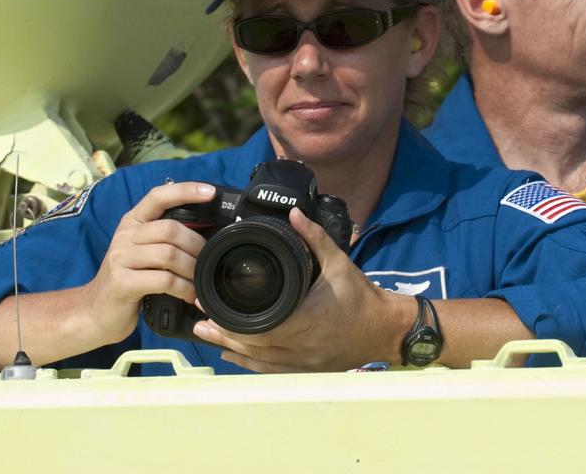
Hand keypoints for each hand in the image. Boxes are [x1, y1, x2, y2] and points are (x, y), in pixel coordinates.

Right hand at [78, 181, 213, 346]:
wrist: (95, 312)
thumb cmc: (128, 280)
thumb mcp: (143, 252)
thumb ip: (164, 238)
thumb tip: (205, 232)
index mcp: (132, 222)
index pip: (158, 196)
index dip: (185, 191)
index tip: (210, 192)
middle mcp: (125, 235)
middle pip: (170, 229)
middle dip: (196, 245)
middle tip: (208, 261)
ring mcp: (121, 258)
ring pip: (169, 254)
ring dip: (192, 269)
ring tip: (200, 281)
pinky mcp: (122, 283)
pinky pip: (164, 280)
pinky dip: (184, 288)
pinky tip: (190, 295)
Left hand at [192, 207, 412, 371]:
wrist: (385, 329)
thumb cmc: (361, 297)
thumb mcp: (339, 263)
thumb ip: (314, 237)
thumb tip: (293, 214)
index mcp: (304, 321)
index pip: (257, 327)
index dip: (229, 321)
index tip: (210, 305)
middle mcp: (300, 347)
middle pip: (251, 346)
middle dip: (222, 333)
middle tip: (199, 320)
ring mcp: (303, 363)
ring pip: (258, 361)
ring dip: (231, 348)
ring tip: (206, 335)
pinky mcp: (307, 369)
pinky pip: (271, 371)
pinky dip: (249, 363)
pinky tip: (232, 356)